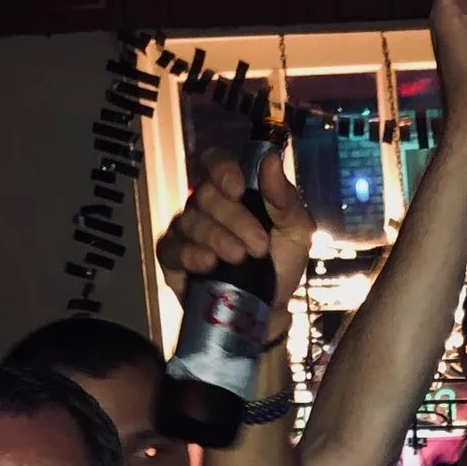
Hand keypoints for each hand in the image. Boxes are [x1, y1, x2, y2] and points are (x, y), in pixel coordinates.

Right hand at [158, 145, 314, 310]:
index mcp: (233, 190)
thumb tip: (271, 159)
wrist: (271, 306)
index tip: (238, 189)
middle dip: (234, 219)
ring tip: (240, 259)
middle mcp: (206, 205)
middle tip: (258, 246)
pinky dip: (189, 254)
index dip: (222, 170)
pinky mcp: (173, 258)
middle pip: (205, 195)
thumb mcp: (295, 230)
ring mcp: (186, 230)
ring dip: (217, 239)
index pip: (215, 161)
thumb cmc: (282, 262)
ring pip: (190, 221)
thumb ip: (284, 198)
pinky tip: (208, 263)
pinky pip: (170, 248)